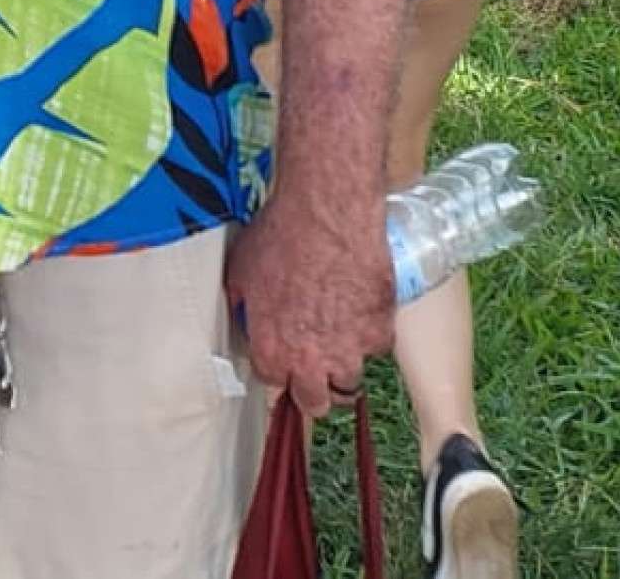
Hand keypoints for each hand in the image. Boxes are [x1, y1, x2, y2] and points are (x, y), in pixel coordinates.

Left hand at [226, 196, 393, 417]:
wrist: (327, 214)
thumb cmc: (281, 236)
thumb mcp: (240, 272)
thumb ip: (244, 307)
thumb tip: (245, 315)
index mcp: (271, 350)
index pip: (273, 385)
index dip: (279, 371)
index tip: (284, 362)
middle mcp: (309, 361)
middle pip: (314, 404)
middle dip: (312, 393)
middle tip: (315, 375)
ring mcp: (349, 350)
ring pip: (349, 387)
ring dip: (344, 373)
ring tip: (341, 352)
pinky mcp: (379, 332)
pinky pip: (377, 350)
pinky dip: (372, 338)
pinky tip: (363, 317)